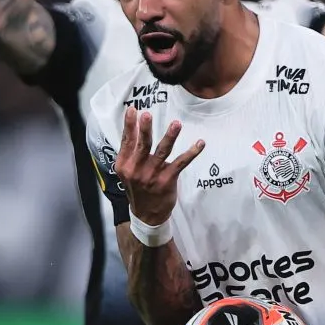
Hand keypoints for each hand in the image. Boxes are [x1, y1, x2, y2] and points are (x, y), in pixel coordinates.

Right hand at [115, 107, 204, 224]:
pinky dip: (191, 152)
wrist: (147, 215)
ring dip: (170, 137)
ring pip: (162, 152)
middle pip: (142, 145)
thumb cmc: (138, 189)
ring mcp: (152, 175)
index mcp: (124, 165)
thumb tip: (134, 129)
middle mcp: (136, 169)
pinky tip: (200, 144)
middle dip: (145, 129)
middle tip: (147, 115)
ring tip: (176, 124)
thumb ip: (130, 154)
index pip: (127, 141)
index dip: (129, 125)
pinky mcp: (167, 180)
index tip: (132, 109)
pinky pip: (180, 163)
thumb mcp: (127, 172)